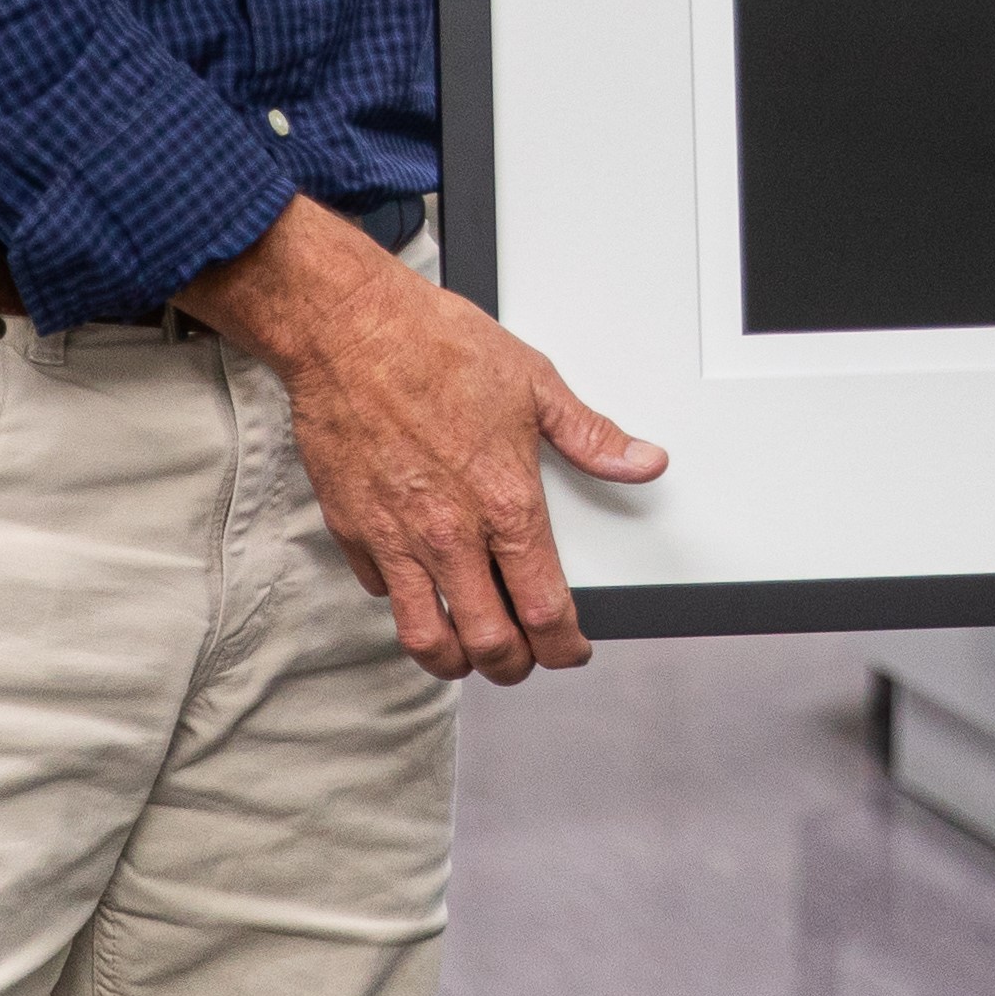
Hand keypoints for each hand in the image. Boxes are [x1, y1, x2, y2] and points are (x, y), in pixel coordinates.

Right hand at [180, 200, 666, 681]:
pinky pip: (381, 592)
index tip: (571, 648)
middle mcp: (450, 533)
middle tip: (526, 659)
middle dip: (516, 665)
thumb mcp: (535, 384)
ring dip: (456, 660)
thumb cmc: (437, 347)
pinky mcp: (353, 530)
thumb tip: (643, 462)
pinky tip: (421, 588)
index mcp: (504, 502)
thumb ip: (591, 437)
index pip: (545, 608)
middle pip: (489, 643)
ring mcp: (396, 538)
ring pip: (427, 638)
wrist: (351, 330)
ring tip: (472, 654)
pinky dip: (405, 602)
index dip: (565, 644)